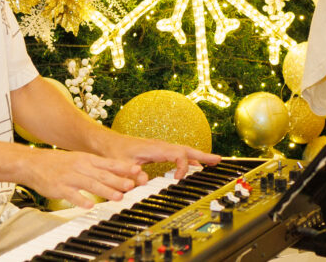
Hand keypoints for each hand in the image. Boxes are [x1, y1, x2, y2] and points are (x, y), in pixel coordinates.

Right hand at [21, 147, 146, 207]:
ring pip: (90, 184)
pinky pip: (71, 195)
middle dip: (118, 180)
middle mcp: (80, 167)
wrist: (34, 163)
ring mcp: (70, 177)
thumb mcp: (80, 159)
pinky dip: (81, 200)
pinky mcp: (59, 188)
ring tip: (118, 197)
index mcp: (87, 159)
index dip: (124, 167)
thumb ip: (97, 167)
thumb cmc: (60, 163)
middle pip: (102, 174)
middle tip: (132, 185)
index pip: (109, 163)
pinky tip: (90, 205)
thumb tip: (117, 173)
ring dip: (105, 191)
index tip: (138, 170)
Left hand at [102, 132, 220, 179]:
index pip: (178, 154)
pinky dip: (189, 158)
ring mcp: (160, 148)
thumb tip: (144, 182)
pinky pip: (178, 154)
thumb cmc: (114, 152)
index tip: (178, 179)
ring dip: (198, 156)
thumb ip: (131, 174)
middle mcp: (160, 146)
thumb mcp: (120, 165)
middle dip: (202, 155)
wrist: (107, 143)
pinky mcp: (158, 151)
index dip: (182, 167)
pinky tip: (194, 165)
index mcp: (155, 148)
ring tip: (214, 162)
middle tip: (218, 160)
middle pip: (186, 149)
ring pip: (183, 151)